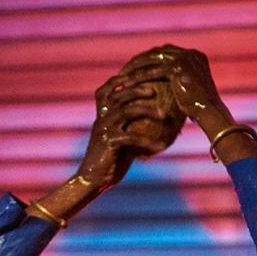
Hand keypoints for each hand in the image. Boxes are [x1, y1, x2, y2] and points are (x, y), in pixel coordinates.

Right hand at [76, 74, 170, 191]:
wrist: (92, 180)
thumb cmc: (109, 161)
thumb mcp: (119, 140)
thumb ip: (130, 127)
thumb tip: (153, 121)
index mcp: (101, 114)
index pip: (107, 89)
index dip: (120, 79)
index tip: (139, 75)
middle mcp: (101, 117)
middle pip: (120, 94)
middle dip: (138, 89)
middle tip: (155, 91)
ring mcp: (104, 128)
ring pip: (126, 110)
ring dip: (147, 110)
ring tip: (164, 115)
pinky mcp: (109, 142)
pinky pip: (132, 137)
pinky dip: (148, 142)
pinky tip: (161, 147)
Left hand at [120, 45, 227, 125]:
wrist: (210, 114)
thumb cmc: (199, 110)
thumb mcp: (187, 90)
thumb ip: (176, 80)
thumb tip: (160, 82)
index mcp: (193, 55)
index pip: (165, 53)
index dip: (147, 59)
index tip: (132, 69)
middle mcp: (191, 53)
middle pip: (157, 52)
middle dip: (138, 60)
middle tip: (123, 71)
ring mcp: (186, 57)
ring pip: (153, 58)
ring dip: (135, 67)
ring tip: (121, 76)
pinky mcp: (180, 67)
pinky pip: (154, 70)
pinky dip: (140, 77)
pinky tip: (128, 84)